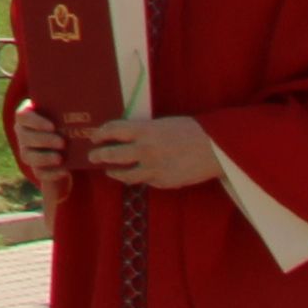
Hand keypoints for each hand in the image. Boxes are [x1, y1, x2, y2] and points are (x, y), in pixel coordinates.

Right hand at [5, 102, 69, 193]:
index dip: (36, 122)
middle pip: (25, 136)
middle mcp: (22, 134)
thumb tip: (81, 106)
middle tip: (62, 142)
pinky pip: (39, 172)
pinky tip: (64, 171)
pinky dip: (51, 173)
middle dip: (44, 140)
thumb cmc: (67, 125)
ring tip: (60, 158)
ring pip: (28, 155)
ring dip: (44, 157)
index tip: (53, 126)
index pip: (22, 116)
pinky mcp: (36, 169)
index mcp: (27, 117)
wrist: (70, 150)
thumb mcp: (65, 116)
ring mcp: (26, 152)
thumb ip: (67, 110)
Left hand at [75, 113, 223, 191]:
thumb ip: (143, 131)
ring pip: (124, 174)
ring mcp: (153, 168)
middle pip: (111, 154)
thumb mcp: (162, 124)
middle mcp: (145, 150)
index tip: (94, 136)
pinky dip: (139, 177)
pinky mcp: (162, 182)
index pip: (112, 130)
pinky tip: (137, 174)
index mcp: (144, 130)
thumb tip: (124, 136)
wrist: (215, 148)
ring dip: (113, 172)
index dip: (99, 133)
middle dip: (98, 156)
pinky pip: (145, 181)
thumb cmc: (191, 131)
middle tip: (92, 156)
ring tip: (109, 170)